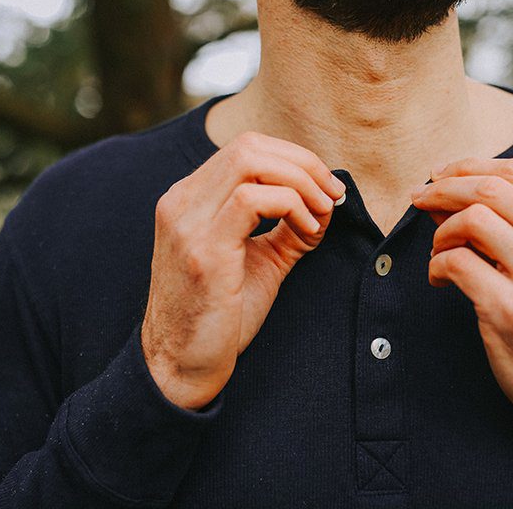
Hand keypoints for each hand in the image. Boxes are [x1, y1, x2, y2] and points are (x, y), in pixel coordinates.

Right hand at [141, 132, 345, 410]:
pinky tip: (306, 231)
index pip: (246, 147)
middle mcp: (182, 201)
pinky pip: (251, 200)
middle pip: (249, 145)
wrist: (181, 367)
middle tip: (331, 195)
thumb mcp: (259, 261)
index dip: (294, 158)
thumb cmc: (220, 317)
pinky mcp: (203, 251)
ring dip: (300, 181)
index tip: (326, 188)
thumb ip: (288, 228)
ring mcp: (187, 223)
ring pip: (250, 162)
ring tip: (320, 213)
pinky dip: (291, 205)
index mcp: (190, 199)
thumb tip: (328, 202)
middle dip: (303, 164)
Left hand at [411, 157, 512, 467]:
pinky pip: (454, 262)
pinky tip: (440, 281)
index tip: (439, 175)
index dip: (468, 166)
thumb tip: (447, 187)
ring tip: (440, 251)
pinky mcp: (512, 310)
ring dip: (440, 232)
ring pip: (470, 219)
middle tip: (419, 198)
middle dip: (443, 188)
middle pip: (490, 187)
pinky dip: (436, 266)